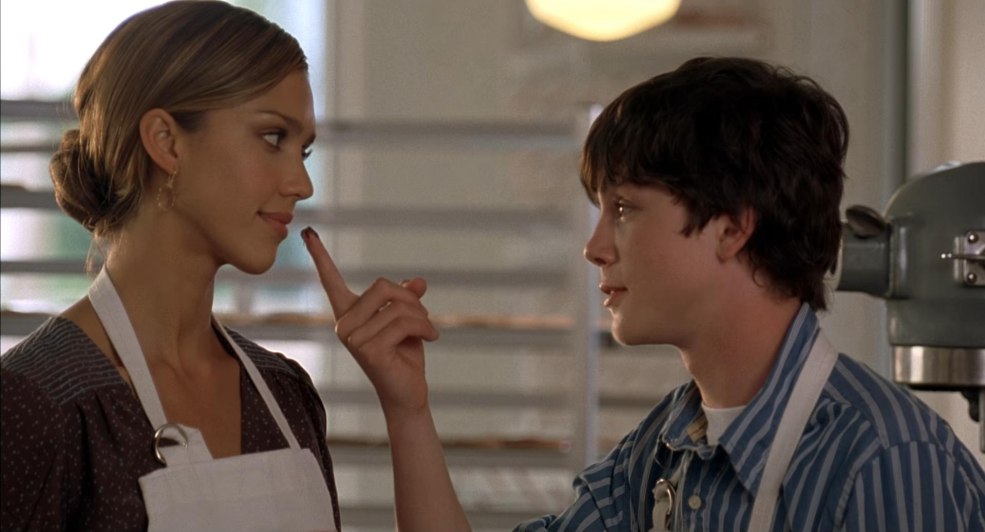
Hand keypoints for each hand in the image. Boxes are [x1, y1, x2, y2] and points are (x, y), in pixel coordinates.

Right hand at [301, 227, 438, 416]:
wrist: (408, 392)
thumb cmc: (404, 355)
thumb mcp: (408, 320)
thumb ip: (408, 299)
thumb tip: (418, 281)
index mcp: (349, 314)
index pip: (331, 281)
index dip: (319, 256)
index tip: (308, 232)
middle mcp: (343, 324)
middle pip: (382, 285)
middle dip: (409, 298)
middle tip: (423, 317)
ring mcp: (352, 338)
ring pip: (398, 306)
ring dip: (422, 316)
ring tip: (428, 331)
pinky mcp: (367, 350)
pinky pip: (404, 322)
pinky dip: (426, 327)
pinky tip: (432, 338)